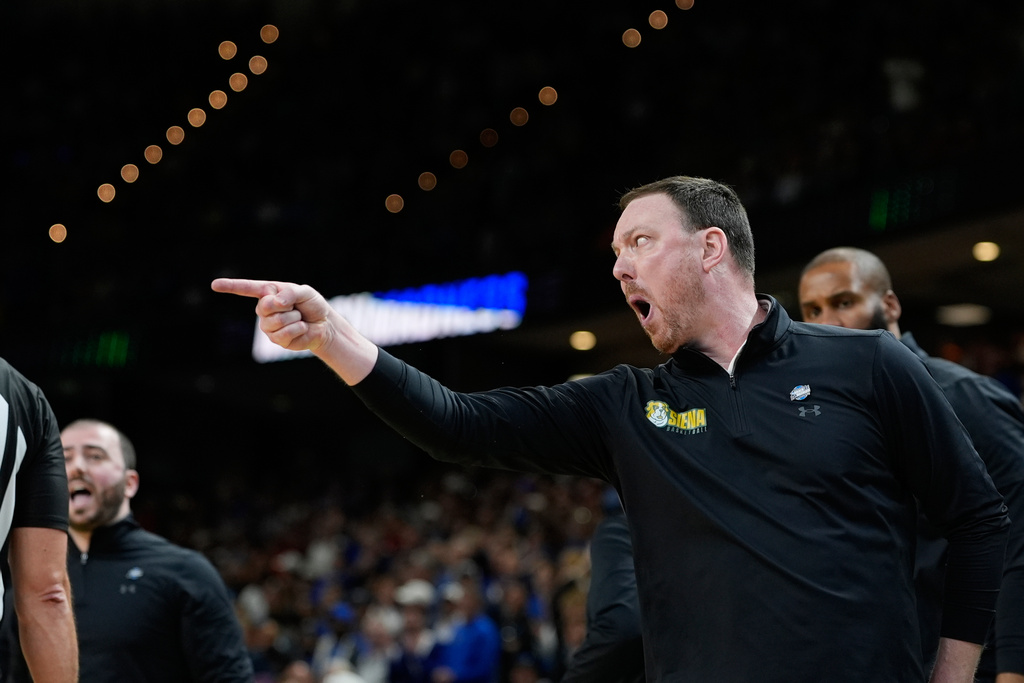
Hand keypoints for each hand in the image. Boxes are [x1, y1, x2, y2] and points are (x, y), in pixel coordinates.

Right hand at [211, 278, 333, 352]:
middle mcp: (264, 310)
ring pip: (276, 321)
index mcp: (268, 293)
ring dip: (294, 318)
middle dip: (286, 306)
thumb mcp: (305, 292)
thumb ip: (290, 293)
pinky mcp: (276, 340)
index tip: (214, 285)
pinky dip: (297, 329)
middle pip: (266, 306)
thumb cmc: (312, 305)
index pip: (247, 289)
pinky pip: (284, 334)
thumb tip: (274, 303)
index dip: (231, 287)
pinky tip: (301, 328)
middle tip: (295, 307)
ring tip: (298, 318)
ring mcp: (268, 326)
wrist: (324, 324)